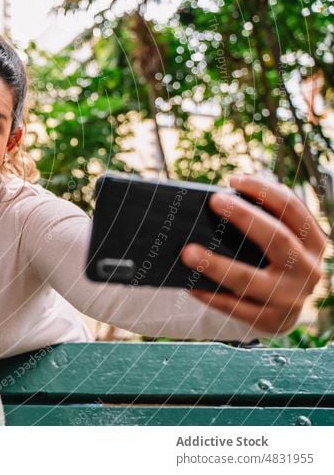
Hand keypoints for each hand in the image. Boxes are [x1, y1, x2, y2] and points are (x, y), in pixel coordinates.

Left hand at [179, 175, 325, 333]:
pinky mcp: (270, 321)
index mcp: (313, 243)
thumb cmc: (271, 263)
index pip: (292, 209)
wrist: (281, 312)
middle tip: (214, 200)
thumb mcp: (279, 243)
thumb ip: (261, 222)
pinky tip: (190, 285)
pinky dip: (210, 294)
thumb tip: (217, 199)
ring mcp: (290, 298)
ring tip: (187, 252)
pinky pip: (234, 307)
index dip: (265, 191)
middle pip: (277, 238)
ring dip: (215, 264)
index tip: (234, 179)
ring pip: (248, 278)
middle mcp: (307, 269)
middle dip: (245, 217)